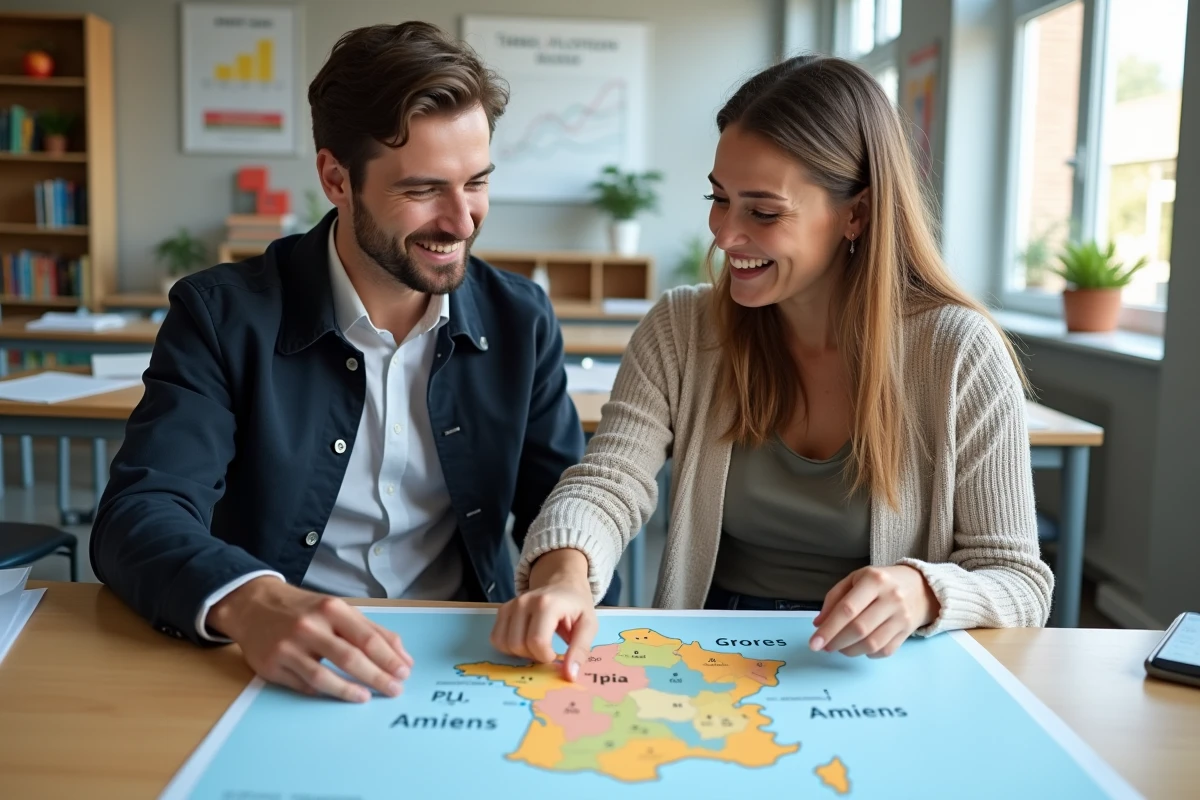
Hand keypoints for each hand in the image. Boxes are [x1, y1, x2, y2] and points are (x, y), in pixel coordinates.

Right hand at [207, 577, 412, 702]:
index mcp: (331, 609)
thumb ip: (371, 631)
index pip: (367, 638)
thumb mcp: (338, 610)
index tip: (405, 672)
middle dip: (377, 677)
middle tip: (395, 690)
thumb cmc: (304, 609)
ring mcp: (288, 647)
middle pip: (350, 658)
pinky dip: (324, 692)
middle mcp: (310, 626)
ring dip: (349, 691)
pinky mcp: (271, 666)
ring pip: (324, 676)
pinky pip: (303, 685)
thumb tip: (402, 656)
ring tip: (367, 697)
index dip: (389, 658)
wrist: (253, 605)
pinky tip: (340, 694)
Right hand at [491, 549, 596, 681]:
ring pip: (504, 644)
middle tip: (547, 650)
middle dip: (532, 656)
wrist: (562, 582)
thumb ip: (580, 650)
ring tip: (535, 646)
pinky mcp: (503, 610)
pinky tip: (523, 641)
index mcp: (547, 604)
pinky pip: (496, 638)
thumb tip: (570, 676)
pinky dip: (508, 647)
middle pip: (518, 645)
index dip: (545, 656)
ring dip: (519, 653)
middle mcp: (524, 602)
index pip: (537, 641)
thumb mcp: (588, 625)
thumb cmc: (576, 605)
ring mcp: (511, 605)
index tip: (555, 654)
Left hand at [809, 565, 939, 657]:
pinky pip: (884, 651)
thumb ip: (834, 599)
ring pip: (872, 644)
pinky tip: (858, 647)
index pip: (847, 609)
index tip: (814, 643)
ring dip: (849, 650)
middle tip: (824, 647)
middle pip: (859, 629)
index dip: (829, 629)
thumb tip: (818, 624)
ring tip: (839, 647)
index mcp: (874, 580)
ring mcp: (902, 617)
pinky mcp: (908, 632)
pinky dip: (867, 654)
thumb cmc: (880, 582)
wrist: (920, 587)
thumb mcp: (855, 579)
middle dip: (836, 642)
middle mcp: (891, 598)